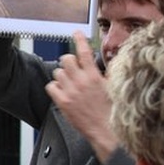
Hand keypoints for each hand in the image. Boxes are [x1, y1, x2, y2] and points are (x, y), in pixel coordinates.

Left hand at [47, 32, 118, 163]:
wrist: (106, 130)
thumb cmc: (111, 111)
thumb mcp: (112, 88)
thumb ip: (104, 73)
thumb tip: (99, 63)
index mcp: (94, 76)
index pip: (84, 52)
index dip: (79, 40)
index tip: (76, 33)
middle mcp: (81, 81)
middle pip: (65, 59)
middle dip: (69, 61)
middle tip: (73, 68)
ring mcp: (70, 91)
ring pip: (57, 72)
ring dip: (62, 75)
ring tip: (70, 83)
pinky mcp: (62, 101)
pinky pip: (51, 86)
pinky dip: (55, 87)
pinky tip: (63, 91)